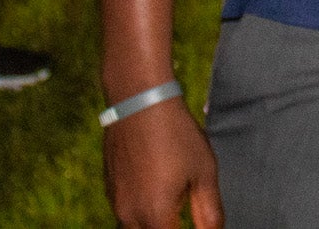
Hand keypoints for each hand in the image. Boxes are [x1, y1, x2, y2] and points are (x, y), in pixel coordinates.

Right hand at [103, 98, 223, 228]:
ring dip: (153, 222)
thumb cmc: (177, 135)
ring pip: (133, 227)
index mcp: (156, 216)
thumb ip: (209, 212)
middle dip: (167, 228)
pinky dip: (140, 210)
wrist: (140, 101)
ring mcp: (115, 202)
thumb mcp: (204, 173)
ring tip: (171, 201)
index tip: (194, 222)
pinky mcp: (109, 188)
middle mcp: (130, 215)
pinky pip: (124, 211)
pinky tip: (154, 188)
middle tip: (181, 217)